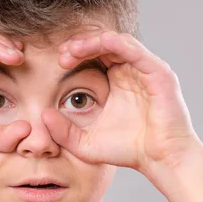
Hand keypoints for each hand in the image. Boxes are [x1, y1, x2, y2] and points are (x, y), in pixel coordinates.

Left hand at [42, 29, 200, 173]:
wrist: (160, 160)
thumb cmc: (128, 151)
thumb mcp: (85, 143)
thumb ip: (63, 131)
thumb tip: (42, 115)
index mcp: (117, 81)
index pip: (94, 55)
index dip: (75, 53)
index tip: (58, 62)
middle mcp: (131, 71)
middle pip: (102, 43)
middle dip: (79, 44)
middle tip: (61, 54)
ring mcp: (145, 69)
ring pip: (115, 41)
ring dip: (91, 41)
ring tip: (71, 50)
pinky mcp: (158, 72)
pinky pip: (133, 49)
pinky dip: (113, 43)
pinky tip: (95, 45)